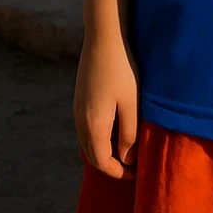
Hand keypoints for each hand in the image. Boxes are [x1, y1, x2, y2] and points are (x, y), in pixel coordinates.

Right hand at [74, 32, 139, 178]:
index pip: (102, 162)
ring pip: (87, 142)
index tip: (136, 175)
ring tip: (125, 150)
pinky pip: (86, 129)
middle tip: (131, 167)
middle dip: (110, 165)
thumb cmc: (122, 69)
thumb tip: (126, 160)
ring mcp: (77, 109)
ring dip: (104, 151)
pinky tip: (114, 130)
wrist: (103, 37)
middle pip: (91, 156)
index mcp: (93, 125)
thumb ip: (129, 134)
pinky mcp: (79, 99)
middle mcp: (80, 121)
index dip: (118, 173)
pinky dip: (98, 138)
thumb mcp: (131, 104)